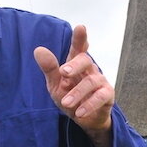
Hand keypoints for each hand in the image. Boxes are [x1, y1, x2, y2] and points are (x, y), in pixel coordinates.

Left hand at [34, 24, 113, 146]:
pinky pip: (101, 96)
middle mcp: (89, 69)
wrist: (83, 119)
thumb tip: (38, 50)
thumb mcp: (55, 84)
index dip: (80, 38)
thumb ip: (49, 68)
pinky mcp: (107, 95)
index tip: (80, 27)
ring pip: (91, 81)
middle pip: (85, 60)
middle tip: (63, 73)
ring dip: (77, 93)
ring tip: (66, 103)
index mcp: (76, 63)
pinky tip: (79, 112)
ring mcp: (100, 81)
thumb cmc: (69, 96)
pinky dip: (89, 104)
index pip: (78, 48)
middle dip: (74, 65)